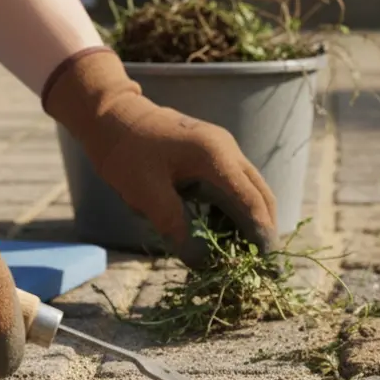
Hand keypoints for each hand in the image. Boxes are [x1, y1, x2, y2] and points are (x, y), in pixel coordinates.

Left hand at [42, 48, 277, 266]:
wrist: (112, 116)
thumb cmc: (126, 154)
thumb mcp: (146, 194)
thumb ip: (175, 227)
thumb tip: (200, 262)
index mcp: (215, 158)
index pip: (252, 201)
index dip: (262, 234)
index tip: (266, 263)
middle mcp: (227, 150)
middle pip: (261, 194)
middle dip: (265, 229)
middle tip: (263, 263)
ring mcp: (223, 148)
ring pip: (251, 189)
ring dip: (251, 220)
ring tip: (244, 251)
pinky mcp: (213, 152)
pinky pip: (235, 183)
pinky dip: (236, 209)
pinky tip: (224, 230)